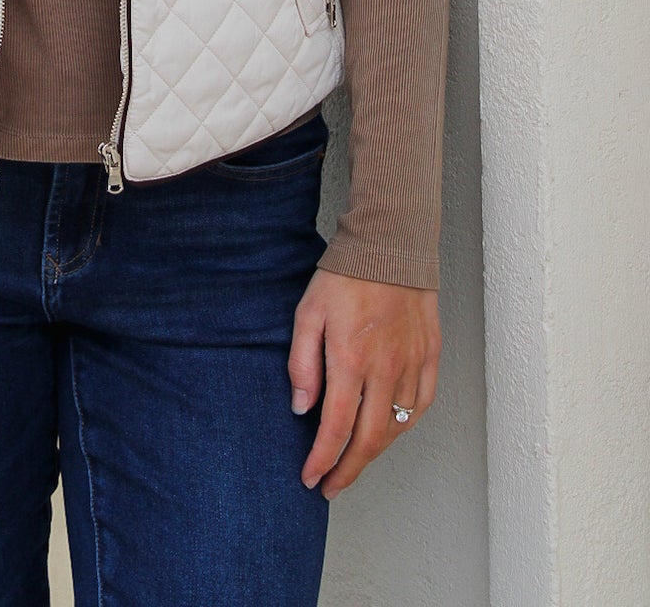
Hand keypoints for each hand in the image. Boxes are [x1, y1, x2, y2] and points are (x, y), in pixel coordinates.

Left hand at [288, 271, 440, 498]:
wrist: (390, 245)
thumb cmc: (344, 276)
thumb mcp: (308, 313)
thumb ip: (302, 363)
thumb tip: (301, 409)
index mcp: (350, 359)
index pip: (335, 427)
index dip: (322, 460)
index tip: (311, 479)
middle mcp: (385, 369)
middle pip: (369, 439)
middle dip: (348, 470)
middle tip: (332, 486)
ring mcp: (412, 364)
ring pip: (396, 427)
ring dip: (375, 451)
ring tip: (354, 461)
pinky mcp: (430, 356)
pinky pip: (421, 405)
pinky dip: (405, 426)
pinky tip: (390, 431)